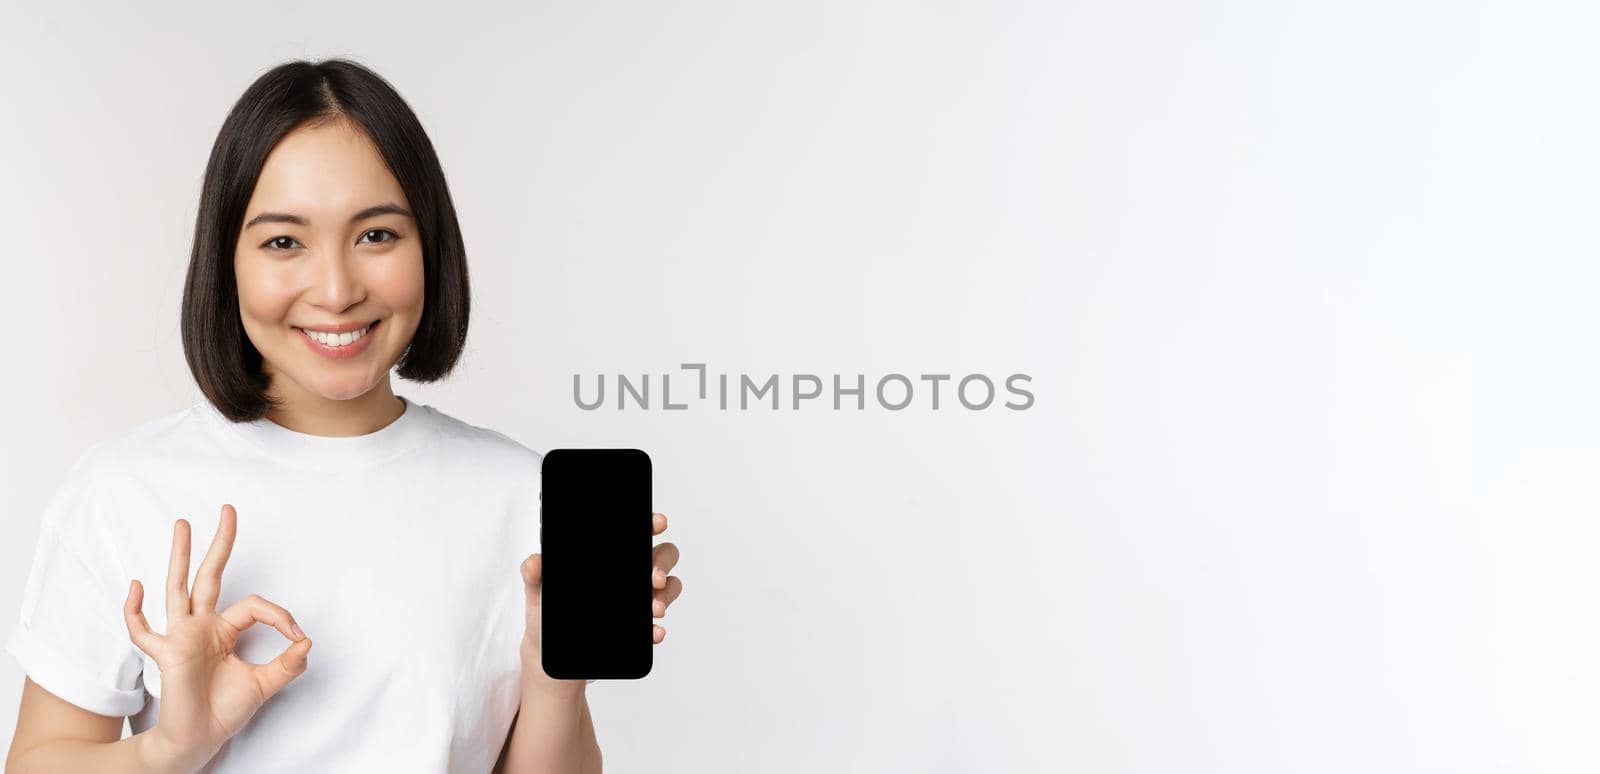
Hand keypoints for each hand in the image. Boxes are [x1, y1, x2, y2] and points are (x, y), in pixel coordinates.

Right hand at [123, 504, 312, 771]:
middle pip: (210, 576)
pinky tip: (136, 586)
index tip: (298, 636)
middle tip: (228, 510)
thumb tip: (308, 641)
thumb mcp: (266, 684)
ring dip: (181, 556)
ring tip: (183, 525)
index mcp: (224, 630)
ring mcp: (181, 637)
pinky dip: (135, 611)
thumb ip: (288, 664)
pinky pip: (143, 631)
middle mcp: (201, 627)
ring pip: (179, 589)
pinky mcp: (167, 654)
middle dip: (220, 543)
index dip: (281, 616)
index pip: (255, 606)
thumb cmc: (225, 710)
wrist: (200, 739)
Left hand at [519, 512, 683, 695]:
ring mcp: (639, 599)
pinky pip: (657, 623)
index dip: (652, 523)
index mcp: (611, 556)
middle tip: (652, 578)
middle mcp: (631, 573)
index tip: (656, 523)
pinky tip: (653, 632)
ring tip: (653, 609)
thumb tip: (534, 562)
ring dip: (665, 595)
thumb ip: (534, 573)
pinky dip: (657, 628)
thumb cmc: (547, 613)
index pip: (638, 532)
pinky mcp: (639, 627)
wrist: (548, 653)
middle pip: (663, 555)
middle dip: (662, 563)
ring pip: (668, 586)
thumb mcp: (538, 590)